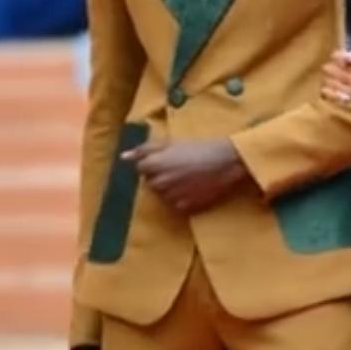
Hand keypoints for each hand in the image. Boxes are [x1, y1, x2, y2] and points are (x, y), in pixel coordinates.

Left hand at [123, 137, 249, 213]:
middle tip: (179, 168)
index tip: (167, 160)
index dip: (153, 164)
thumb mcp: (171, 143)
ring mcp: (172, 196)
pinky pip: (177, 204)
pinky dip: (182, 198)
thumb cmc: (199, 148)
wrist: (227, 161)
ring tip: (188, 178)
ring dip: (171, 188)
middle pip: (151, 183)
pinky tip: (194, 188)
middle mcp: (159, 183)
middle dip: (160, 177)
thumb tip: (123, 157)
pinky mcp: (185, 206)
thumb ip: (145, 149)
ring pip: (164, 195)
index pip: (141, 169)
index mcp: (154, 165)